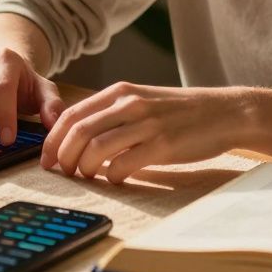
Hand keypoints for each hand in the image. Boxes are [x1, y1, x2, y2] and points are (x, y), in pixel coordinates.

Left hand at [40, 82, 240, 183]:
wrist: (225, 112)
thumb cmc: (180, 112)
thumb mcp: (142, 100)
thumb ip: (112, 114)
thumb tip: (78, 139)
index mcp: (120, 91)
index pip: (71, 114)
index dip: (52, 139)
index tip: (47, 159)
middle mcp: (129, 103)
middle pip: (78, 131)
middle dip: (62, 156)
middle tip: (61, 173)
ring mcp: (147, 123)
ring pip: (96, 148)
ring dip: (84, 169)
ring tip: (86, 178)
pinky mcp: (163, 145)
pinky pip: (123, 164)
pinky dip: (111, 176)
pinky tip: (114, 180)